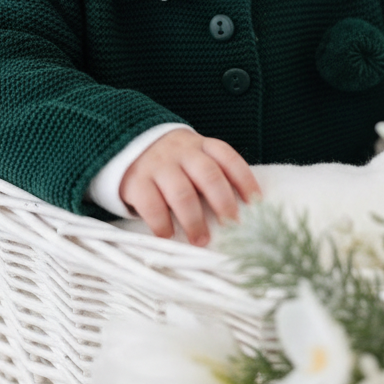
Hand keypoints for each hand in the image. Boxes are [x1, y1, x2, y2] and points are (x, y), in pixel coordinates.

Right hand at [120, 130, 261, 245]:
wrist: (127, 143)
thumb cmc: (173, 162)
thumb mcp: (193, 157)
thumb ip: (213, 176)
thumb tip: (244, 213)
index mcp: (201, 145)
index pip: (228, 158)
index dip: (245, 181)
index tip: (256, 205)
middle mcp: (181, 152)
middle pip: (208, 175)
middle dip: (223, 204)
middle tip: (232, 228)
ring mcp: (158, 165)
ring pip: (181, 192)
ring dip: (194, 220)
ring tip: (201, 240)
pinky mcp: (136, 181)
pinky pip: (151, 204)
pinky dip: (162, 223)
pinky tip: (168, 235)